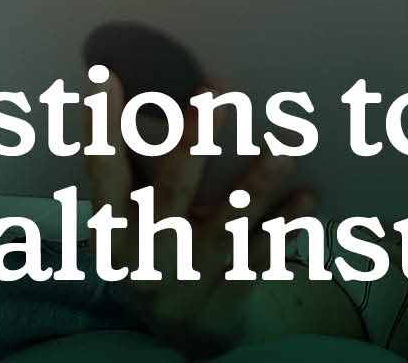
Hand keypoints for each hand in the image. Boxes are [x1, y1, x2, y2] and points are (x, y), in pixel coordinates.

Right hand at [84, 73, 328, 357]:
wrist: (188, 330)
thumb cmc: (162, 250)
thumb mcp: (137, 223)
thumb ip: (144, 174)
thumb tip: (167, 89)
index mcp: (114, 229)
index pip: (102, 172)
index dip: (99, 126)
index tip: (105, 78)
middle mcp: (147, 253)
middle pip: (171, 190)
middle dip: (194, 139)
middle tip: (219, 91)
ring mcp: (190, 277)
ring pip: (228, 223)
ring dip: (258, 182)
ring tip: (285, 143)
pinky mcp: (228, 295)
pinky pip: (262, 255)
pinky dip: (286, 225)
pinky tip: (308, 196)